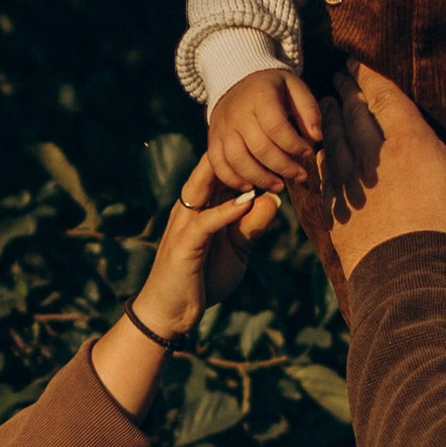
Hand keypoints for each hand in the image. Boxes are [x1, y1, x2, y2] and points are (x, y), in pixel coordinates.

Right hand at [95, 156, 276, 417]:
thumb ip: (251, 226)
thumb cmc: (202, 278)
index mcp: (201, 204)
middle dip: (238, 150)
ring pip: (205, 185)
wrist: (171, 313)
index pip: (222, 170)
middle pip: (211, 167)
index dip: (245, 154)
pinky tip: (248, 200)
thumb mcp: (236, 250)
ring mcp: (184, 223)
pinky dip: (227, 210)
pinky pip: (206, 220)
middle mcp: (189, 206)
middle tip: (268, 133)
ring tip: (262, 156)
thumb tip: (273, 199)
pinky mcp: (184, 244)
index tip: (274, 140)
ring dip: (234, 172)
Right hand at [208, 67, 325, 194]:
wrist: (235, 81)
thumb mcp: (294, 87)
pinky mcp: (213, 140)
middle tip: (300, 176)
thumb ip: (308, 110)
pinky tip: (251, 186)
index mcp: (260, 97)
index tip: (308, 153)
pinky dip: (233, 180)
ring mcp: (223, 128)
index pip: (276, 127)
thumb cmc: (272, 88)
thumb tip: (316, 136)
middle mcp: (238, 114)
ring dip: (260, 178)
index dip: (294, 145)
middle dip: (284, 167)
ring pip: (238, 160)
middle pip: (259, 148)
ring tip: (279, 186)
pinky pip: (218, 165)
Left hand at [320, 62, 445, 273]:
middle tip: (337, 77)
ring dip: (328, 118)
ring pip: (333, 138)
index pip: (381, 96)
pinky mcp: (338, 211)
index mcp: (410, 142)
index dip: (366, 76)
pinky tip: (321, 152)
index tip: (354, 63)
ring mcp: (351, 184)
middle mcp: (374, 156)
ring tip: (326, 105)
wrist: (411, 284)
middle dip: (345, 91)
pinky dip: (320, 154)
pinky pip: (323, 172)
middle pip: (353, 112)